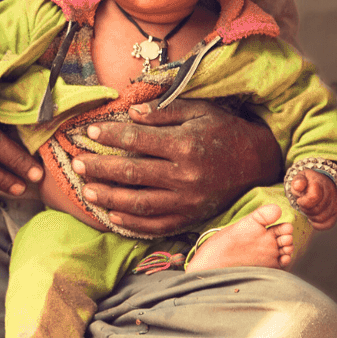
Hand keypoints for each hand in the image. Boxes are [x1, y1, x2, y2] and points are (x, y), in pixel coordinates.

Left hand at [69, 97, 282, 236]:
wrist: (258, 164)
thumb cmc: (224, 131)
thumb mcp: (200, 111)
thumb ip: (164, 111)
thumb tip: (130, 113)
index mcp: (186, 145)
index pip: (137, 140)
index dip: (110, 135)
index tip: (90, 131)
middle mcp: (186, 176)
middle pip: (132, 174)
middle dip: (100, 168)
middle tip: (78, 163)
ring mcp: (188, 201)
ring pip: (139, 203)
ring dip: (108, 198)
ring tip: (86, 190)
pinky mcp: (191, 218)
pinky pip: (155, 226)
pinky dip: (131, 224)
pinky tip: (112, 215)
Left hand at [286, 168, 336, 229]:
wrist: (321, 181)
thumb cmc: (308, 182)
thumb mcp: (300, 177)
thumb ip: (298, 181)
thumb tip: (298, 186)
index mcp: (320, 183)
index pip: (313, 197)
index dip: (303, 202)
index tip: (299, 200)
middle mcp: (331, 193)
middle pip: (316, 210)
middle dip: (305, 210)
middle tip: (303, 205)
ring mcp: (335, 203)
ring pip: (321, 218)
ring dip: (311, 217)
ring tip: (309, 209)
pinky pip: (329, 224)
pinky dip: (319, 225)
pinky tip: (313, 219)